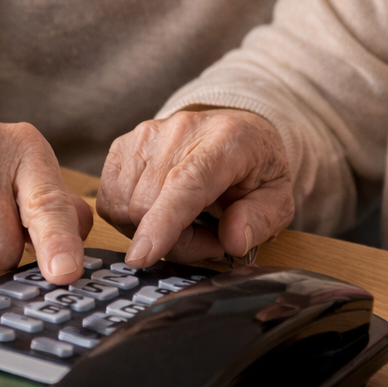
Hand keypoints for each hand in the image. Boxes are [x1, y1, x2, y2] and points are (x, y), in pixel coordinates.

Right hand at [97, 109, 293, 267]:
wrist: (233, 130)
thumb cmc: (254, 166)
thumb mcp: (279, 196)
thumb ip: (261, 219)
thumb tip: (233, 241)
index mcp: (225, 140)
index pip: (185, 182)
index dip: (163, 221)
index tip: (143, 256)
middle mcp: (179, 130)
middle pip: (148, 205)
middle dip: (175, 242)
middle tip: (207, 240)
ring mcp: (145, 135)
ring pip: (124, 206)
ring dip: (151, 231)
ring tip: (187, 223)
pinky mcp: (123, 146)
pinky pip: (109, 200)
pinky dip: (129, 219)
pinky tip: (159, 212)